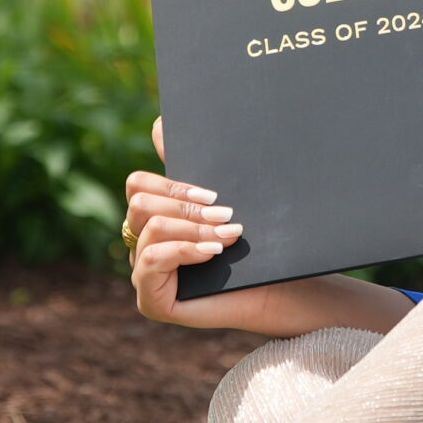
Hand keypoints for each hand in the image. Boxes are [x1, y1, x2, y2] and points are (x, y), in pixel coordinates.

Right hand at [124, 118, 412, 338]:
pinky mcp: (151, 301)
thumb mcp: (225, 201)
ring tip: (228, 235)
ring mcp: (144, 273)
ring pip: (147, 230)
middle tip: (226, 214)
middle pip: (139, 203)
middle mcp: (144, 244)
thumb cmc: (259, 246)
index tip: (215, 193)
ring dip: (192, 228)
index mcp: (157, 217)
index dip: (174, 183)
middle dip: (185, 205)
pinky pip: (150, 262)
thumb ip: (196, 169)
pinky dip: (183, 251)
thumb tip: (158, 122)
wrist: (283, 289)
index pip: (139, 184)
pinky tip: (213, 252)